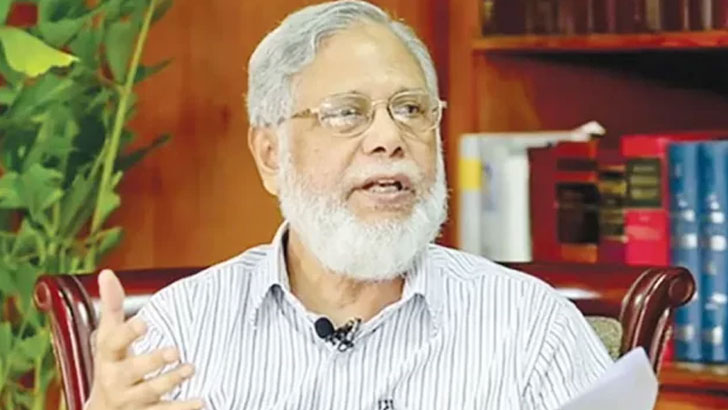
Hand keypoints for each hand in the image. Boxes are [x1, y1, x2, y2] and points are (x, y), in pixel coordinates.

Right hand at [85, 269, 202, 409]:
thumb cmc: (111, 363)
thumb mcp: (108, 337)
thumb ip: (112, 306)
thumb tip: (106, 272)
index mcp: (108, 357)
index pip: (112, 344)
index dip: (127, 334)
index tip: (144, 322)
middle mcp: (116, 379)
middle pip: (132, 371)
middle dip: (152, 361)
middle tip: (175, 350)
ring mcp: (130, 400)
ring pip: (149, 392)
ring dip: (171, 381)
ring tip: (191, 368)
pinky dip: (182, 408)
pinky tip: (201, 400)